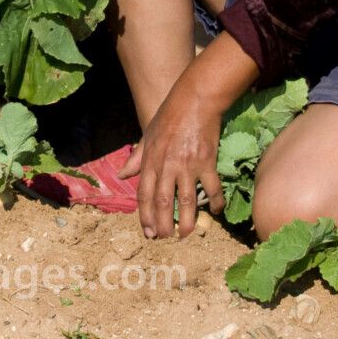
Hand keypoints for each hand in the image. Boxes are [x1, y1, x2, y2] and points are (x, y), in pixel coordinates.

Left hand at [118, 71, 224, 238]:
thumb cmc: (169, 115)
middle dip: (162, 224)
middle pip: (163, 202)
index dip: (144, 215)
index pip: (144, 194)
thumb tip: (122, 175)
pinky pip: (211, 188)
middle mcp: (167, 165)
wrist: (194, 99)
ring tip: (185, 235)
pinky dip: (214, 202)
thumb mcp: (147, 135)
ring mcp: (187, 165)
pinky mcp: (207, 161)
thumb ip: (136, 157)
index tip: (147, 231)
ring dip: (186, 222)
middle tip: (164, 239)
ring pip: (186, 201)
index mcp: (151, 160)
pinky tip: (215, 212)